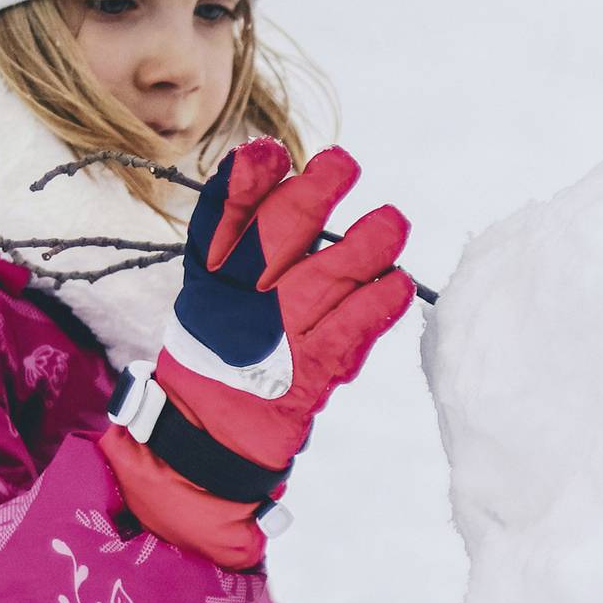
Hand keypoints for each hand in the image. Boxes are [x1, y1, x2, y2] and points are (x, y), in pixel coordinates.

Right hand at [100, 140, 415, 565]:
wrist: (203, 451)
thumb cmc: (222, 364)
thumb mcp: (214, 304)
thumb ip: (247, 252)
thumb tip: (291, 182)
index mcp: (208, 285)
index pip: (219, 225)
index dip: (242, 186)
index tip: (267, 152)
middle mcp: (235, 308)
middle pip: (272, 242)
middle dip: (310, 199)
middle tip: (345, 164)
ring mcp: (270, 343)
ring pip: (319, 284)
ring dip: (361, 248)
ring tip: (394, 221)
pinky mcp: (303, 380)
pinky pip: (345, 336)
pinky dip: (375, 309)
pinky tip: (399, 284)